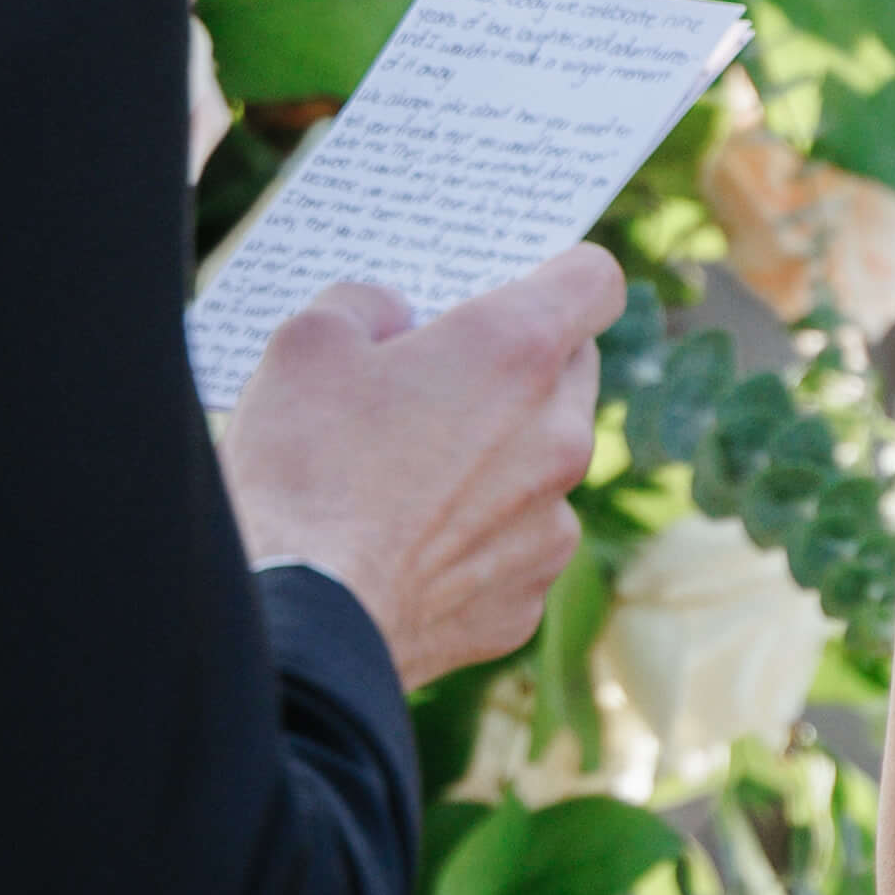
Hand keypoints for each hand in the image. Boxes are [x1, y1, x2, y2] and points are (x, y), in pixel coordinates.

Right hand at [219, 251, 617, 681]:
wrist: (301, 618)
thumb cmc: (303, 469)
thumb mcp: (308, 342)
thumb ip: (368, 304)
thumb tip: (395, 320)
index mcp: (517, 351)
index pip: (594, 279)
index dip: (558, 275)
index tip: (520, 287)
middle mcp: (558, 436)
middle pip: (571, 373)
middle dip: (517, 368)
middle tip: (437, 381)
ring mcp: (551, 526)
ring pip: (545, 466)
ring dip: (498, 459)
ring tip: (407, 478)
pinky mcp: (527, 601)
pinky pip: (516, 547)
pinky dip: (477, 540)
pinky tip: (408, 548)